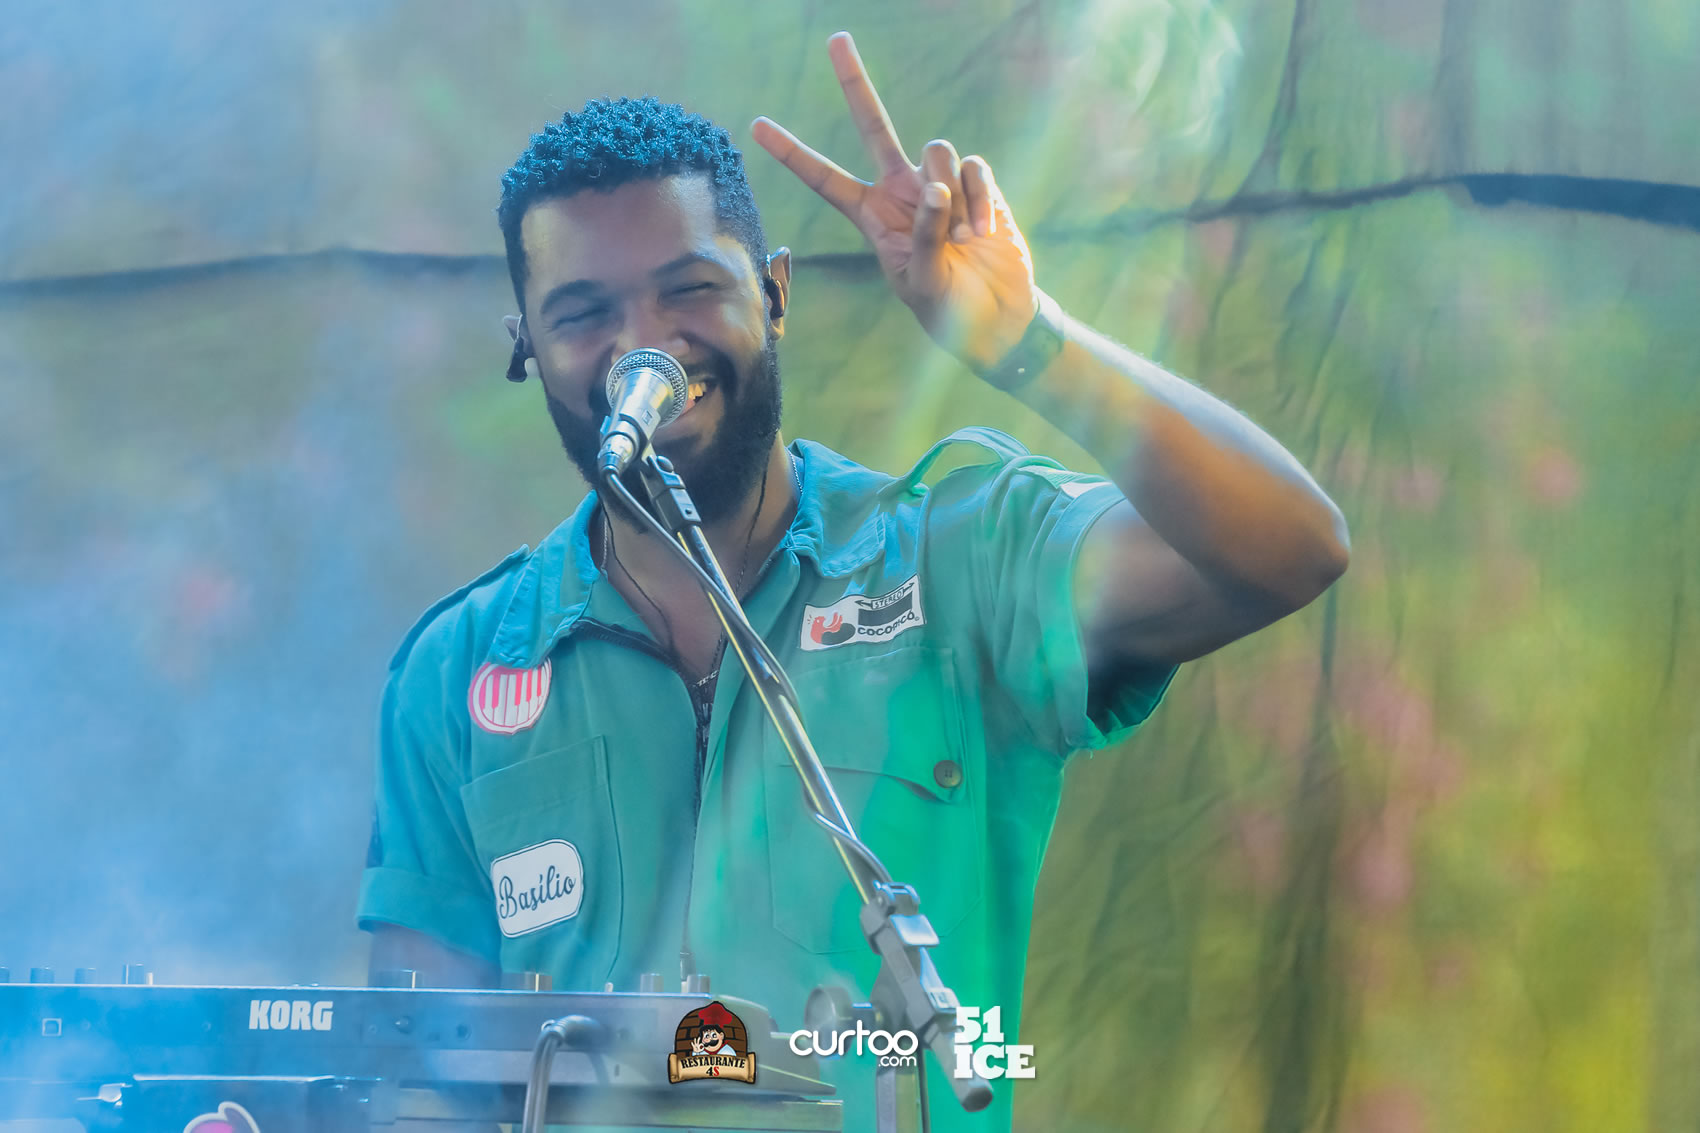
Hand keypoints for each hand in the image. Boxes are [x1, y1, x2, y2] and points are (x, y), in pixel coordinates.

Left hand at [751, 32, 1039, 371]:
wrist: (996, 317)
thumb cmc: (948, 308)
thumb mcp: (923, 281)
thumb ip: (923, 236)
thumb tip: (934, 188)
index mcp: (872, 217)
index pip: (825, 180)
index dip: (793, 153)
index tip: (757, 126)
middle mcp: (901, 191)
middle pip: (874, 126)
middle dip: (855, 83)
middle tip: (836, 39)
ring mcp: (940, 184)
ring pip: (935, 151)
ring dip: (951, 198)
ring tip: (962, 242)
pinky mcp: (976, 185)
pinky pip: (973, 169)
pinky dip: (979, 201)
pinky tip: (983, 234)